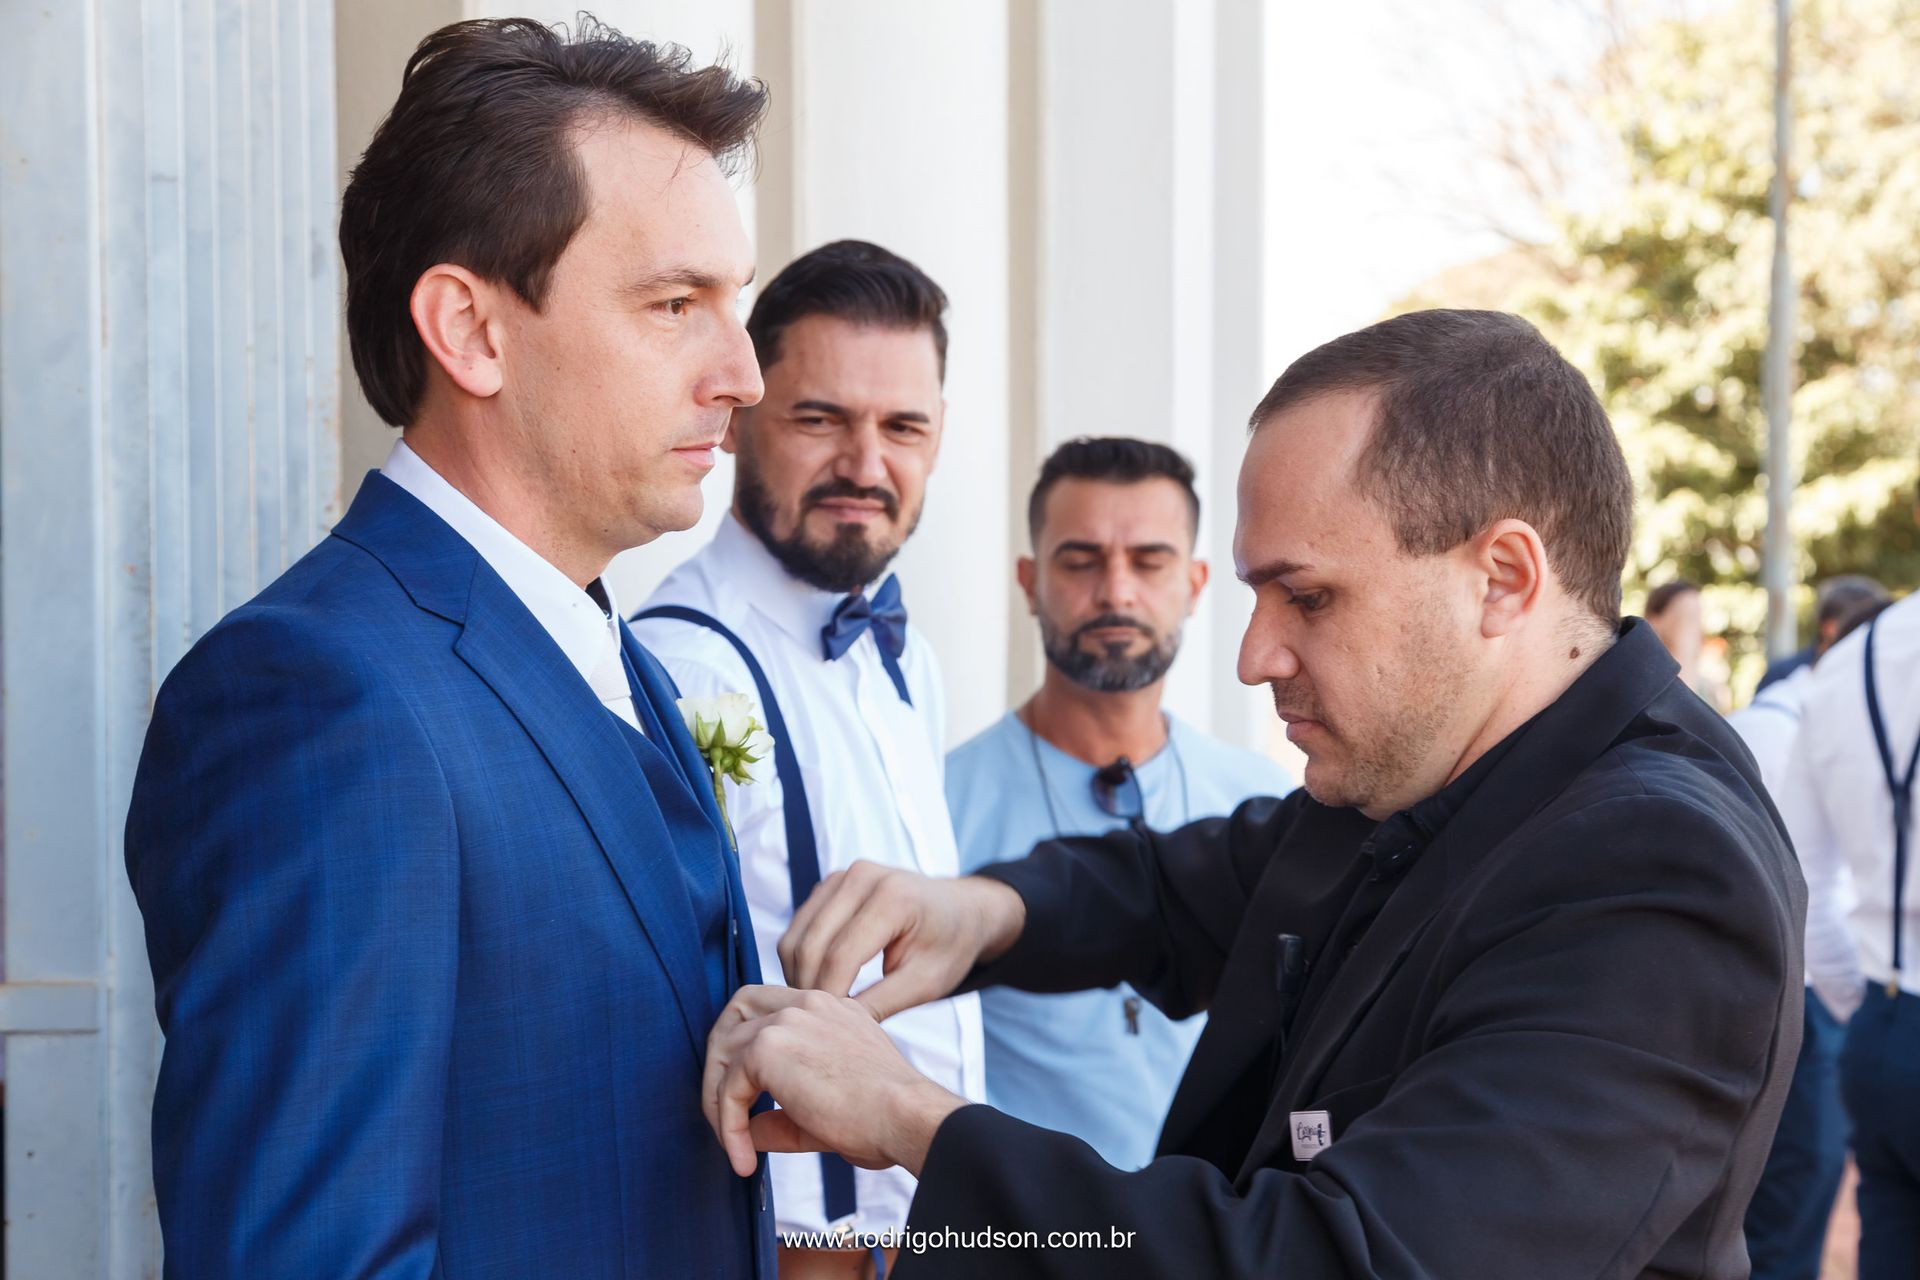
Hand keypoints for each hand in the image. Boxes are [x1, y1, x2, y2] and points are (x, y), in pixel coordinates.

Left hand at [703, 985, 965, 1177]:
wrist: (904, 1117)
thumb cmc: (883, 1117)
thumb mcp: (827, 1106)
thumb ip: (783, 1113)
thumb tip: (748, 1130)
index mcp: (829, 1008)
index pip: (772, 1006)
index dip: (750, 1042)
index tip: (749, 1089)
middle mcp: (808, 1003)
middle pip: (738, 1010)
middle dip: (721, 1057)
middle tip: (723, 1107)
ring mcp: (788, 1020)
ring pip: (725, 1049)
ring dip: (719, 1099)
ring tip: (733, 1142)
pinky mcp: (769, 1048)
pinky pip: (727, 1088)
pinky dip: (727, 1126)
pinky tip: (744, 1158)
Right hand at [779, 861, 1026, 1019]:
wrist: (961, 910)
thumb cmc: (949, 947)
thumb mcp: (926, 982)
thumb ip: (881, 1003)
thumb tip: (834, 1027)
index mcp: (893, 898)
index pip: (841, 956)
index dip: (830, 997)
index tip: (830, 1033)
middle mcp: (860, 876)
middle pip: (810, 946)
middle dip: (809, 990)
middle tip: (819, 1027)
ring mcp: (841, 876)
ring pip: (795, 938)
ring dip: (799, 976)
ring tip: (820, 1008)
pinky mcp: (829, 884)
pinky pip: (798, 928)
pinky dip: (801, 960)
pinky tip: (820, 984)